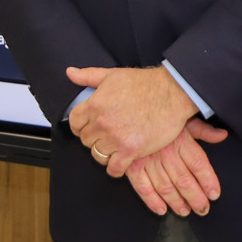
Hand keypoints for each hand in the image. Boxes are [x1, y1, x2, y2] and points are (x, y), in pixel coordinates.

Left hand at [65, 65, 197, 172]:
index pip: (74, 123)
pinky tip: (120, 162)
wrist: (172, 94)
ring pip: (98, 154)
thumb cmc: (144, 83)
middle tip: (104, 136)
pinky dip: (115, 168)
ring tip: (113, 147)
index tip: (88, 127)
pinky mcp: (131, 150)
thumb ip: (88, 76)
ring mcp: (116, 138)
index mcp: (95, 104)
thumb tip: (70, 73)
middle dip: (93, 138)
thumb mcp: (112, 75)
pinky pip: (114, 168)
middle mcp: (102, 123)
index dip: (80, 126)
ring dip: (104, 152)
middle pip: (86, 140)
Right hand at [123, 119, 227, 216]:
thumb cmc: (158, 116)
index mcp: (180, 140)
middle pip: (184, 180)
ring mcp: (148, 160)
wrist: (128, 110)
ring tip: (184, 211)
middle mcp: (165, 152)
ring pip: (165, 187)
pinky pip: (143, 187)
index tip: (214, 194)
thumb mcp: (183, 118)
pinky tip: (161, 209)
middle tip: (202, 209)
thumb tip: (222, 135)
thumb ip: (203, 130)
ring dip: (176, 202)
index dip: (208, 181)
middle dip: (195, 198)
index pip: (199, 164)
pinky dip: (152, 201)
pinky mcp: (132, 166)